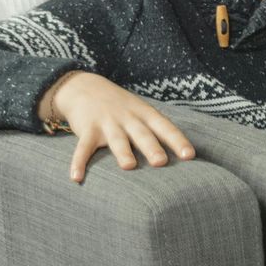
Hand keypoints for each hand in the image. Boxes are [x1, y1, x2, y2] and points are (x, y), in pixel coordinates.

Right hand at [39, 71, 196, 184]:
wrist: (85, 87)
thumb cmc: (120, 106)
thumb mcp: (140, 111)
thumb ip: (155, 130)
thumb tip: (180, 156)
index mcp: (145, 114)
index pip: (165, 127)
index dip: (177, 141)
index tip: (189, 155)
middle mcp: (128, 118)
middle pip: (142, 134)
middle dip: (152, 148)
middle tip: (161, 162)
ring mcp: (107, 123)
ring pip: (117, 140)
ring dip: (123, 153)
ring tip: (129, 166)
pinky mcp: (87, 129)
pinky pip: (82, 148)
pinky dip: (78, 163)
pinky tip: (76, 177)